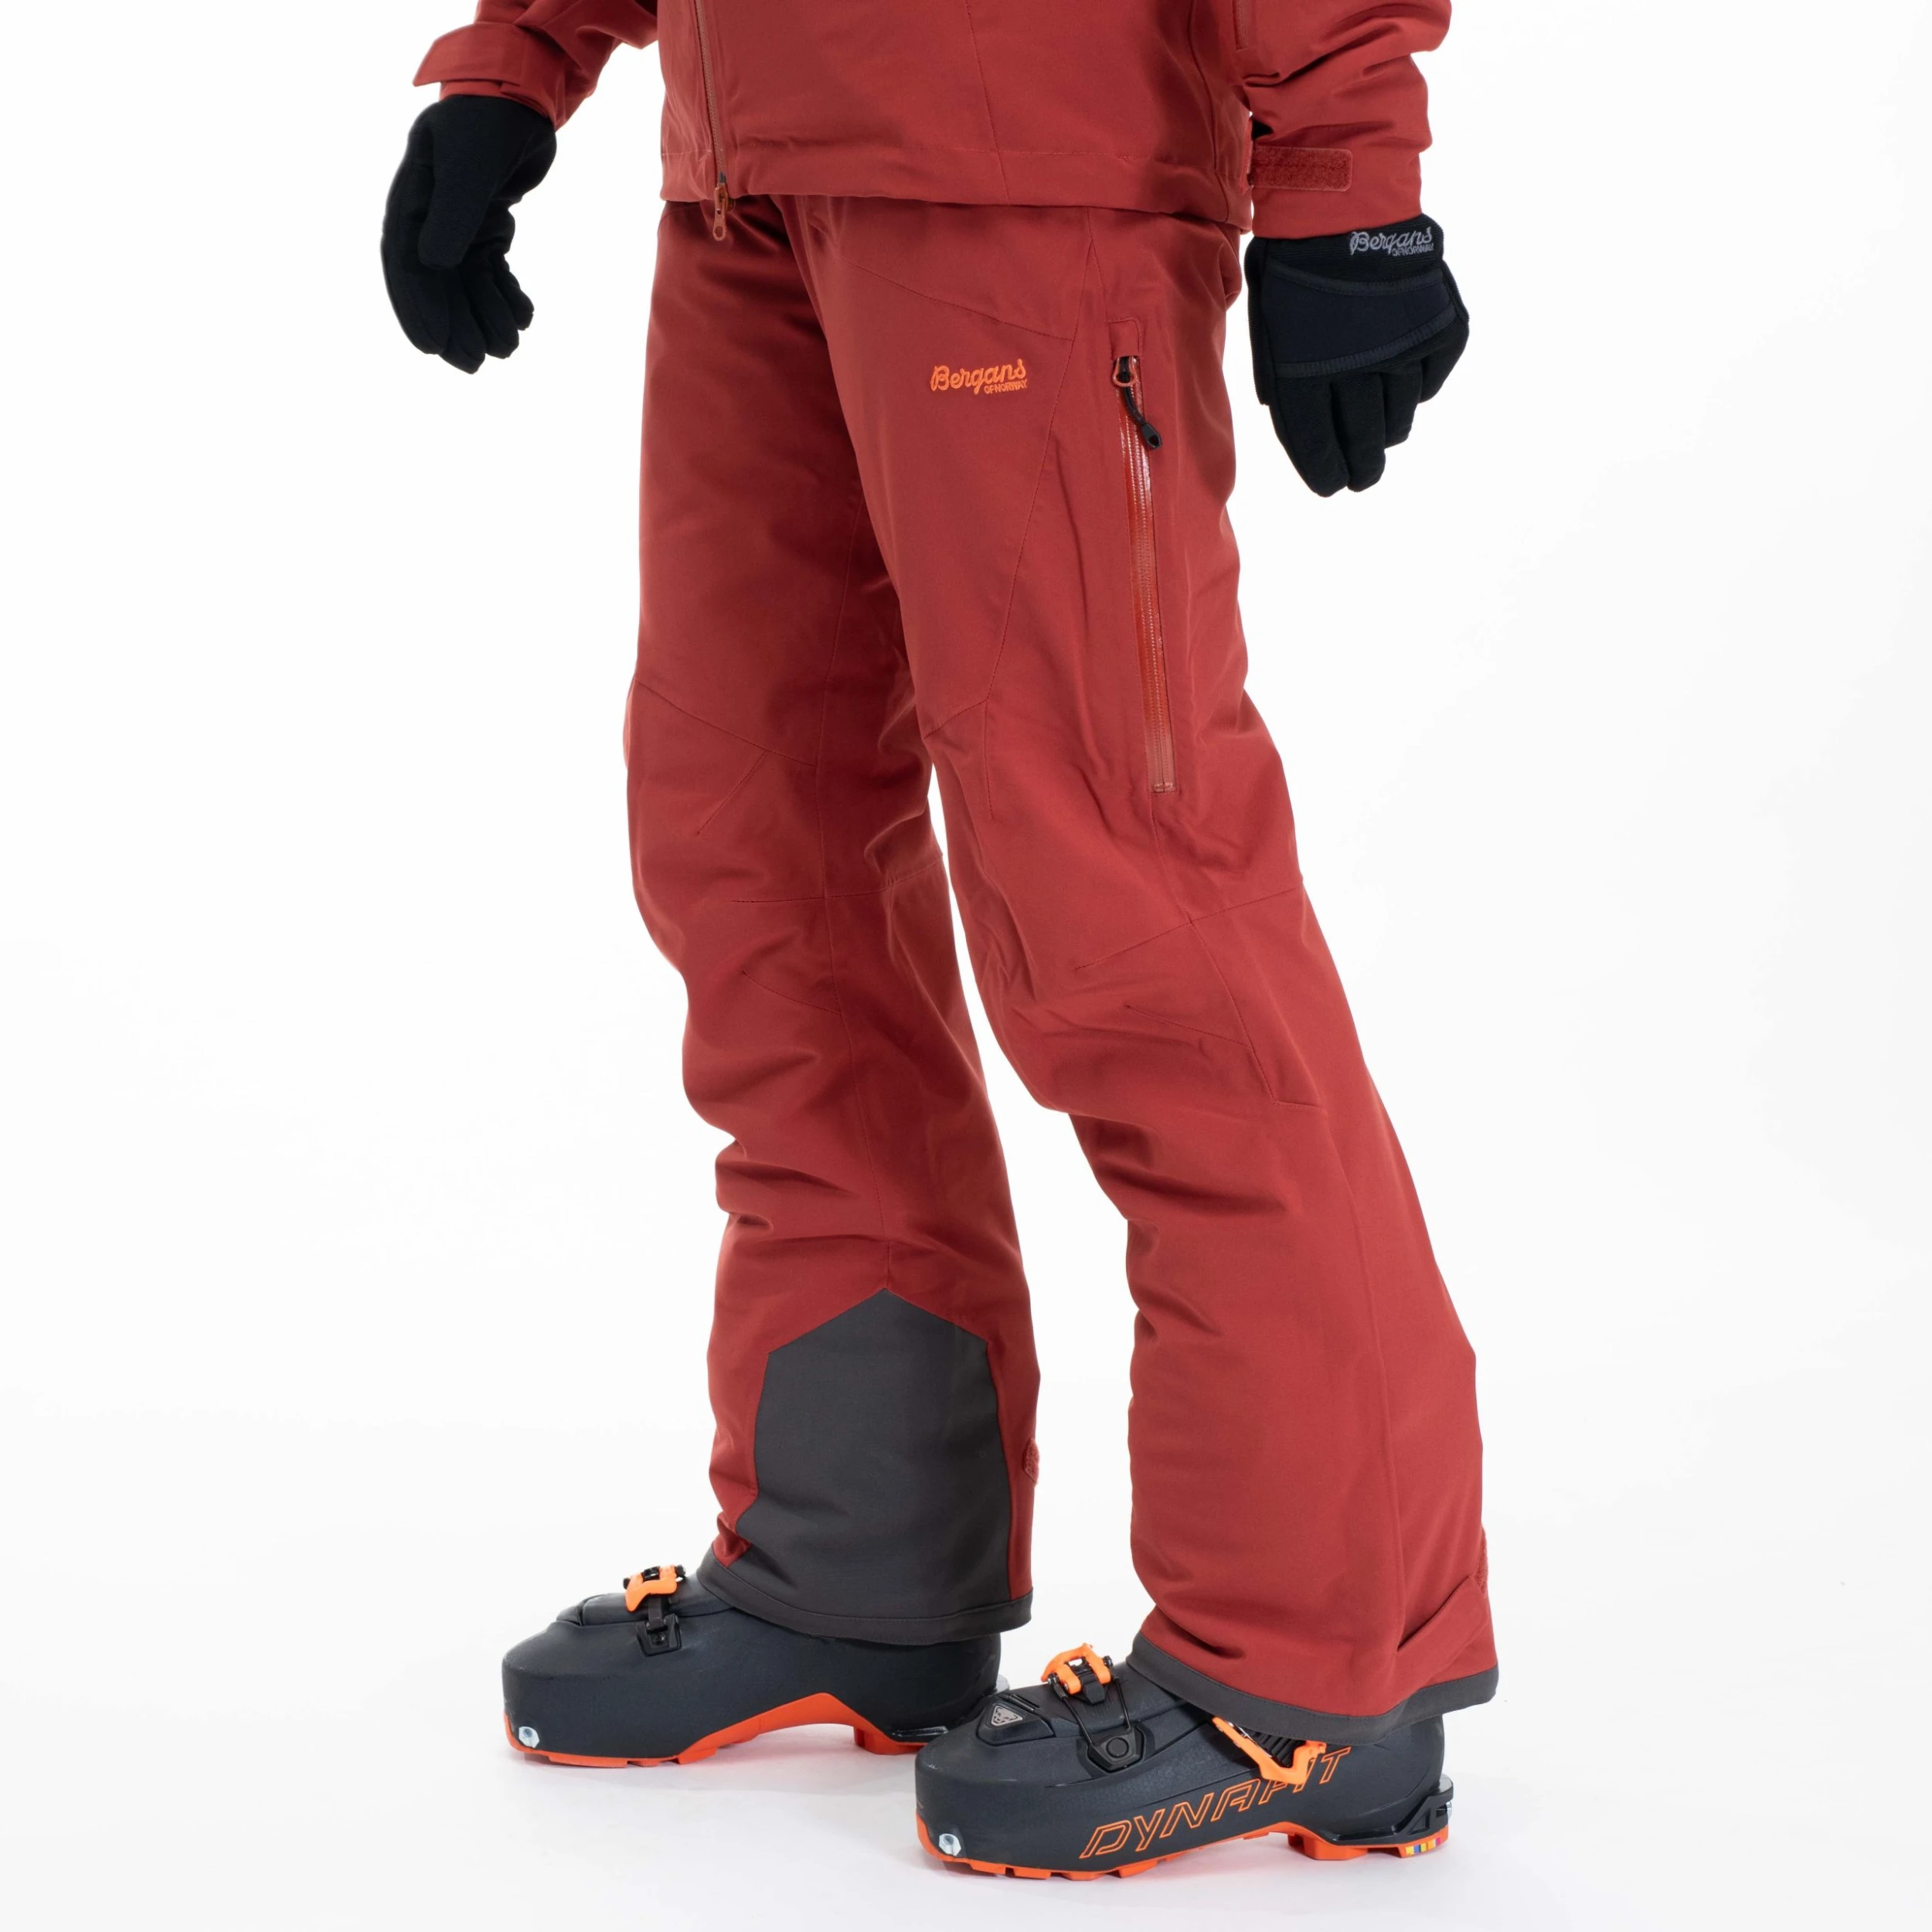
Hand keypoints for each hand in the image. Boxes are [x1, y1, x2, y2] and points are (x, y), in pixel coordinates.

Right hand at [382, 96, 557, 373]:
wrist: (521, 96)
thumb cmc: (487, 123)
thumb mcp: (468, 167)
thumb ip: (453, 214)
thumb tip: (432, 265)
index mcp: (411, 201)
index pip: (405, 265)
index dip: (415, 308)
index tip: (431, 347)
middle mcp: (430, 217)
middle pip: (436, 284)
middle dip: (455, 325)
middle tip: (474, 365)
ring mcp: (459, 223)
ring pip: (468, 284)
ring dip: (486, 316)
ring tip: (509, 347)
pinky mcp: (489, 225)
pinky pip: (493, 272)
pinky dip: (507, 295)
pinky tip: (525, 315)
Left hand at [1245, 216, 1467, 495]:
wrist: (1348, 201)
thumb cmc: (1295, 259)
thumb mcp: (1268, 320)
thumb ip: (1279, 372)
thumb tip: (1289, 411)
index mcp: (1306, 371)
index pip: (1320, 443)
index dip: (1326, 472)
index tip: (1333, 486)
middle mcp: (1358, 370)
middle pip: (1364, 440)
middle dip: (1362, 467)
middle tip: (1363, 479)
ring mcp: (1403, 350)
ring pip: (1400, 417)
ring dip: (1388, 429)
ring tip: (1382, 432)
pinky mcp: (1440, 330)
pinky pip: (1431, 380)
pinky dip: (1419, 385)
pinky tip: (1406, 378)